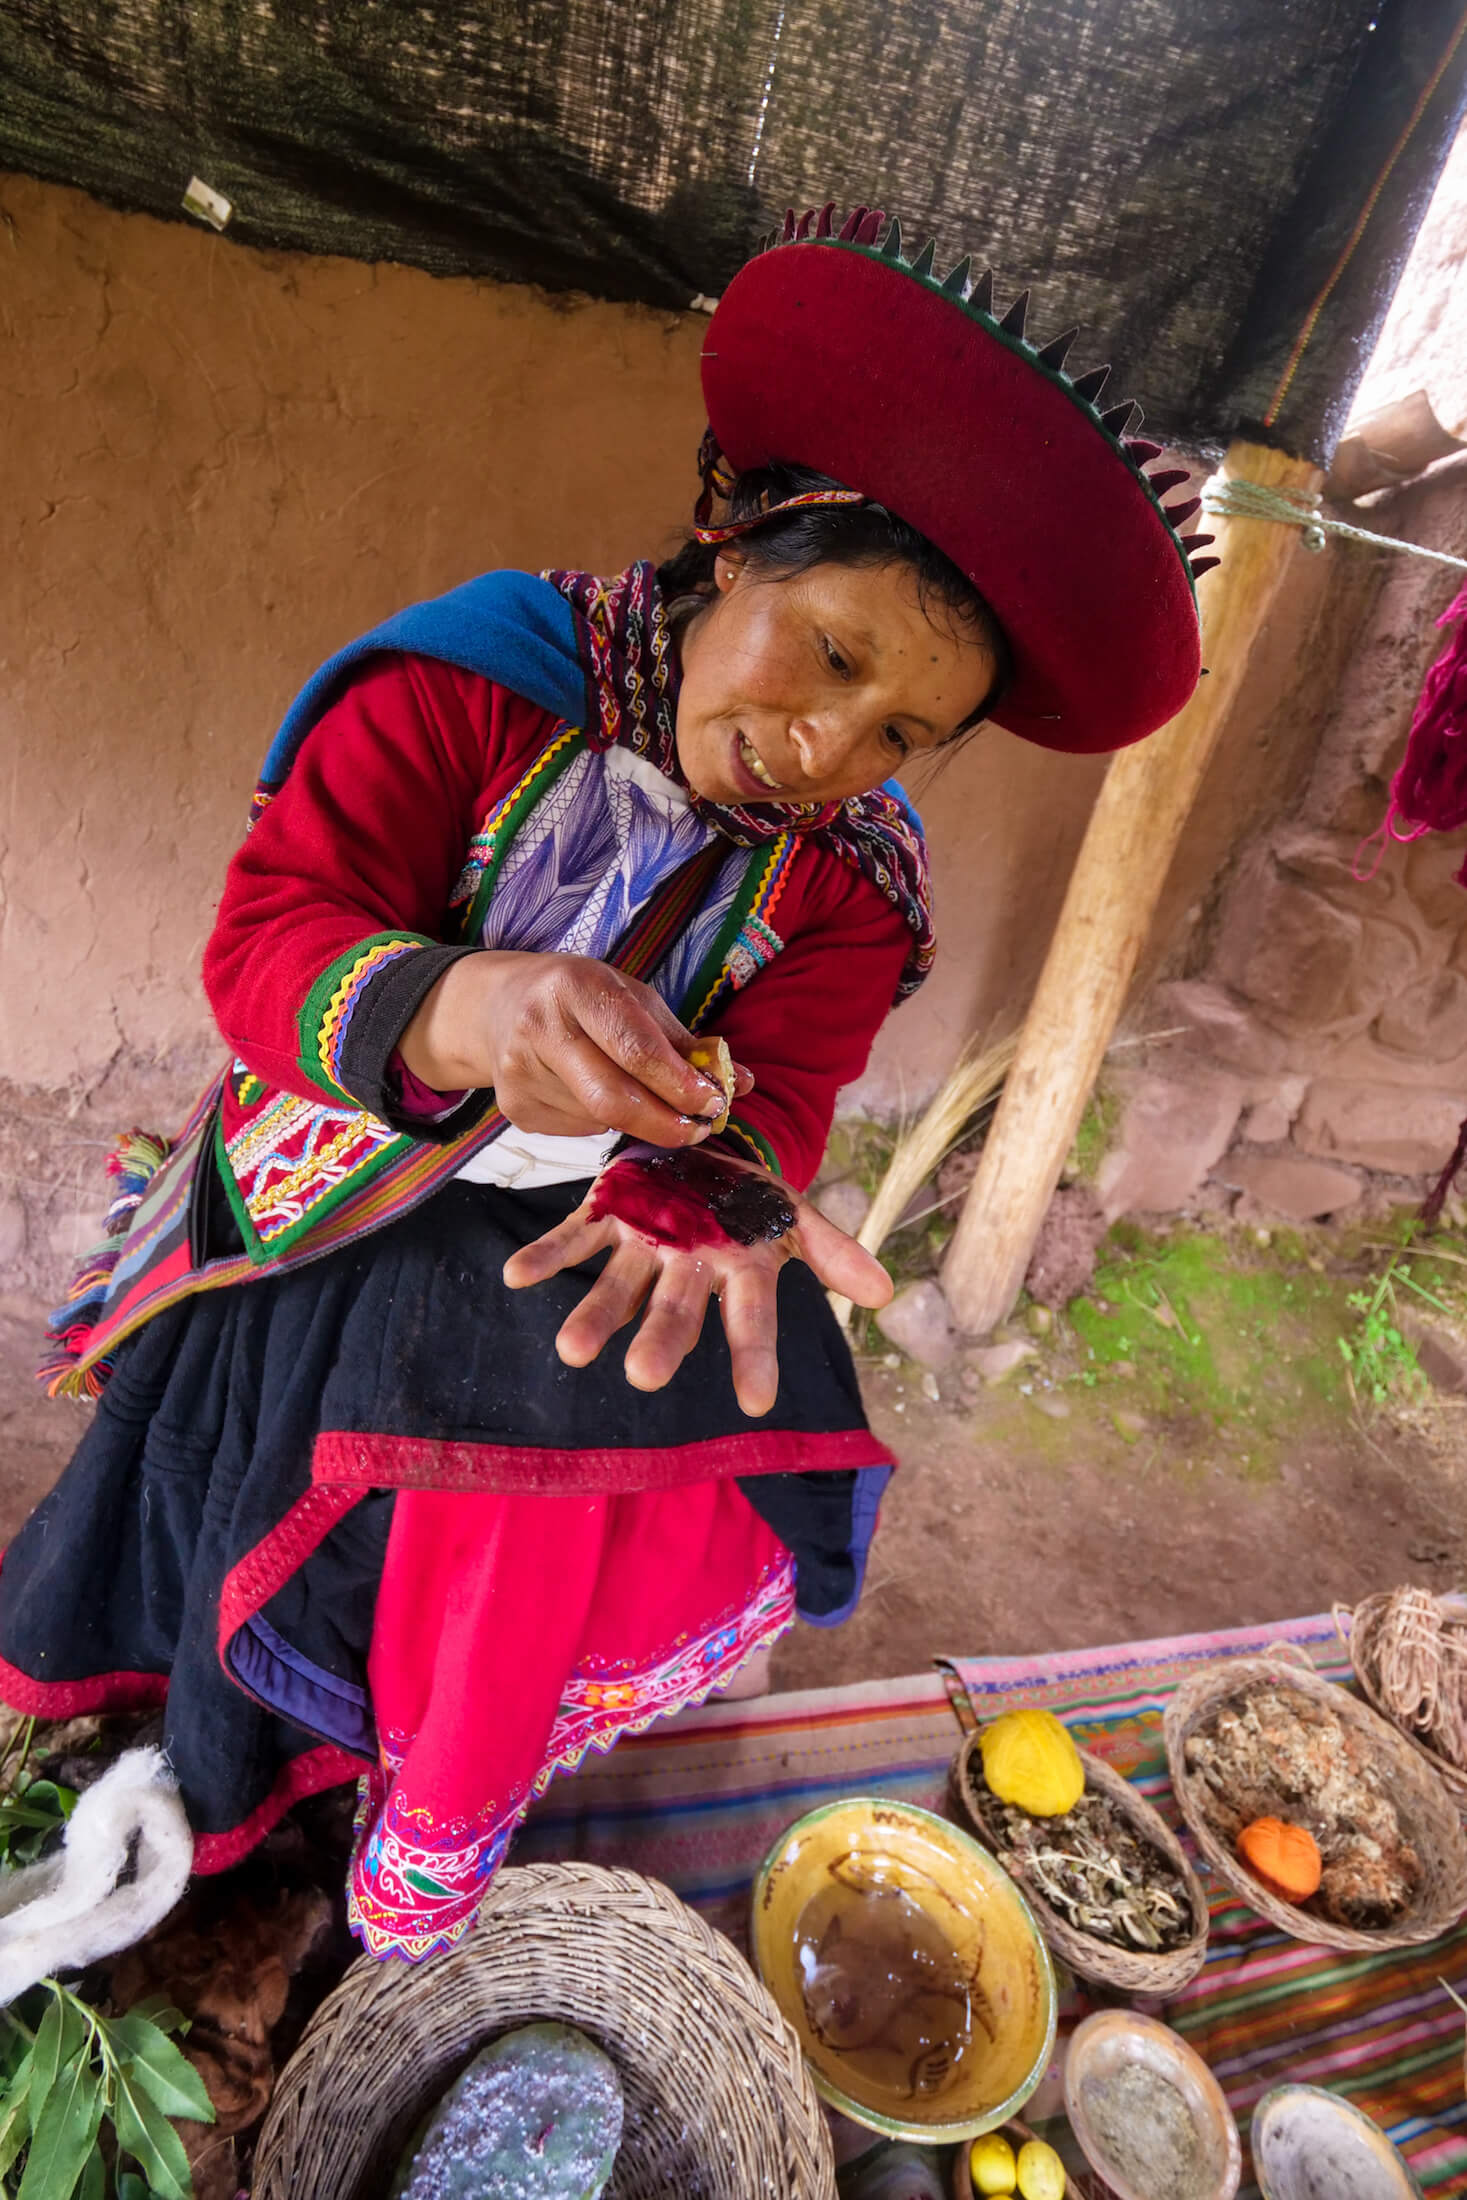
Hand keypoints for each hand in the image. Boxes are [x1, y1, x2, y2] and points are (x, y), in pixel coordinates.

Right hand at [397, 950, 750, 1146]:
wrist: (494, 1007)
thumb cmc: (580, 997)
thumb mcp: (630, 998)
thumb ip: (682, 1042)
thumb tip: (741, 1082)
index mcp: (576, 987)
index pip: (636, 1049)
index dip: (680, 1083)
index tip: (714, 1101)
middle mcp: (540, 1029)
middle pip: (613, 1101)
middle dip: (666, 1123)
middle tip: (697, 1128)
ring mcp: (521, 1074)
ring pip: (601, 1120)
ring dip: (639, 1120)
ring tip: (646, 1099)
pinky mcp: (515, 1109)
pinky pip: (580, 1131)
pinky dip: (605, 1123)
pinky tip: (596, 1094)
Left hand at [502, 1146, 892, 1416]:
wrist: (701, 1156)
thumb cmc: (748, 1202)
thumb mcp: (793, 1217)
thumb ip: (833, 1252)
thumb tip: (885, 1293)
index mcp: (735, 1272)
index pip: (751, 1322)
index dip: (754, 1358)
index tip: (757, 1404)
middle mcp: (683, 1271)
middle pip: (674, 1314)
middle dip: (660, 1344)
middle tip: (643, 1377)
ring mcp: (640, 1248)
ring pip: (616, 1289)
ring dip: (593, 1316)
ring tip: (570, 1349)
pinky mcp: (604, 1217)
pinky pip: (571, 1240)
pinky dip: (544, 1257)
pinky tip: (515, 1276)